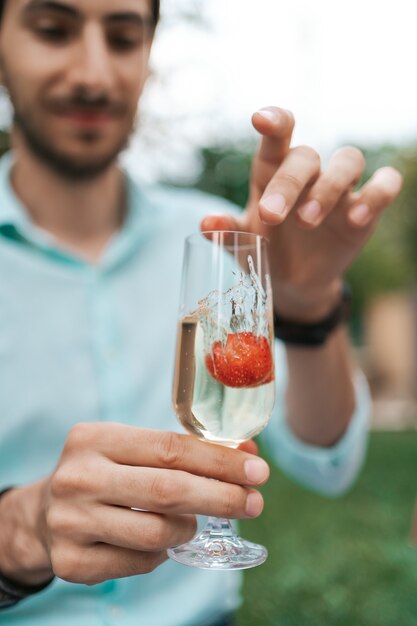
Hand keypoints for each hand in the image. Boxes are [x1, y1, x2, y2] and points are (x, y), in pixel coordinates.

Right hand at [0, 424, 268, 585]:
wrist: (45, 512)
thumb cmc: (105, 473)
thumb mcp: (134, 450)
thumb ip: (185, 451)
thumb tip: (249, 456)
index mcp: (95, 438)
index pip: (170, 447)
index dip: (220, 461)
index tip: (258, 470)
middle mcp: (79, 477)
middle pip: (167, 489)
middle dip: (221, 496)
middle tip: (254, 502)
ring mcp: (71, 522)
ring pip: (156, 532)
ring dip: (188, 528)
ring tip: (193, 522)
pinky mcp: (72, 562)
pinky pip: (139, 563)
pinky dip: (162, 553)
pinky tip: (161, 540)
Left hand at [201, 106, 402, 321]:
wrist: (292, 284)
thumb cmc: (264, 252)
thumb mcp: (241, 244)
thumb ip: (226, 233)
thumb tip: (206, 223)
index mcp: (273, 173)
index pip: (278, 136)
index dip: (274, 121)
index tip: (261, 120)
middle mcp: (308, 174)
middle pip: (306, 156)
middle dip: (288, 184)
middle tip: (272, 216)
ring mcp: (340, 189)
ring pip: (347, 160)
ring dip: (329, 187)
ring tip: (307, 222)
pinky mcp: (366, 209)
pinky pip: (385, 184)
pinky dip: (377, 194)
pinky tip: (358, 218)